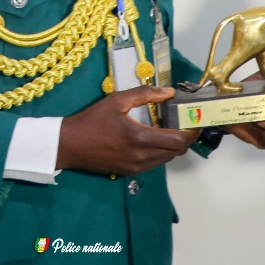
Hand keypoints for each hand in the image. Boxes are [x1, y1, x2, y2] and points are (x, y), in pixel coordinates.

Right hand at [57, 87, 193, 175]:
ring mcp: (136, 167)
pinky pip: (154, 164)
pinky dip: (160, 152)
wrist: (70, 145)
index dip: (191, 132)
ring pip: (166, 159)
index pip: (178, 141)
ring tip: (168, 129)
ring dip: (173, 146)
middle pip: (176, 152)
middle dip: (185, 138)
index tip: (194, 121)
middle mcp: (141, 156)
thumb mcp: (117, 100)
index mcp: (140, 137)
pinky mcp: (130, 173)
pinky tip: (152, 139)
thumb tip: (169, 92)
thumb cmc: (92, 120)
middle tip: (184, 123)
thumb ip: (145, 94)